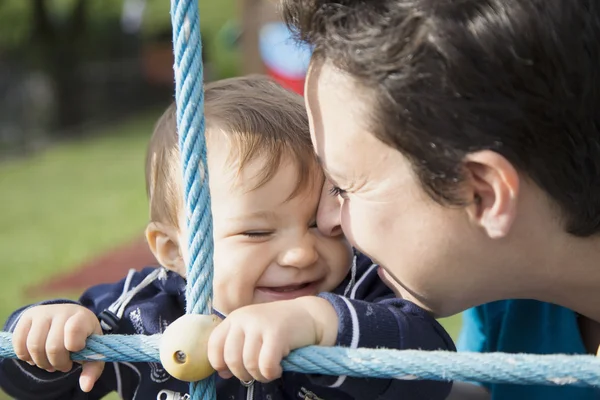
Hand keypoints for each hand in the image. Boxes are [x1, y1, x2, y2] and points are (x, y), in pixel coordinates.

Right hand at [12, 304, 103, 392]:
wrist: (70, 318)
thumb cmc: (83, 338)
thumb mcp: (93, 350)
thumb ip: (92, 368)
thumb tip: (86, 387)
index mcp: (82, 317)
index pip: (74, 330)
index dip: (73, 346)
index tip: (77, 351)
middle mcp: (62, 311)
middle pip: (53, 346)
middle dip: (58, 363)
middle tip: (64, 365)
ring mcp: (43, 313)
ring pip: (34, 346)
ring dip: (41, 362)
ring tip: (50, 363)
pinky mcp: (27, 317)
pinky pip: (19, 343)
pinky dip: (26, 357)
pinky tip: (36, 357)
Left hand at [207, 296, 337, 382]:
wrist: (310, 315)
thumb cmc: (280, 328)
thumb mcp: (253, 333)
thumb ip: (236, 349)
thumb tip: (222, 373)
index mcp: (235, 318)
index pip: (214, 344)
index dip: (219, 363)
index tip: (230, 371)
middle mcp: (244, 318)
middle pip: (231, 358)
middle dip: (242, 374)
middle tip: (256, 373)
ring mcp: (260, 324)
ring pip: (248, 364)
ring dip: (259, 376)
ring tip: (269, 371)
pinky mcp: (277, 333)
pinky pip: (265, 365)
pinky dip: (270, 373)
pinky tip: (278, 368)